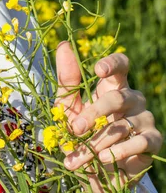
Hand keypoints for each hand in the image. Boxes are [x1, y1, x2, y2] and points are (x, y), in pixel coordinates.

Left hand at [55, 40, 162, 191]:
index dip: (112, 63)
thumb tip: (64, 45)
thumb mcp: (67, 106)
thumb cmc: (81, 133)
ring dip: (98, 141)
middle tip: (76, 128)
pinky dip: (119, 151)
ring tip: (82, 155)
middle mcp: (132, 97)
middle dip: (93, 114)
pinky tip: (104, 158)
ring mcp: (144, 118)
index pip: (121, 64)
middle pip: (117, 97)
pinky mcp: (152, 140)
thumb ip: (67, 79)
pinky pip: (140, 142)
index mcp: (113, 85)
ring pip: (123, 124)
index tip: (97, 70)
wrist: (95, 170)